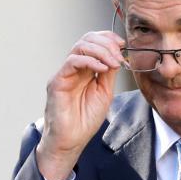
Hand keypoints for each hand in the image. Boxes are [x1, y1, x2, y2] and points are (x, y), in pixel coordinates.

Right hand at [35, 31, 122, 179]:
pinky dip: (90, 61)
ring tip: (113, 62)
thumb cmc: (85, 120)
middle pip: (86, 39)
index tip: (123, 45)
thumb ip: (109, 74)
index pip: (94, 42)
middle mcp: (74, 68)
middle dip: (106, 43)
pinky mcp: (57, 81)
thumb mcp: (105, 92)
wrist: (71, 140)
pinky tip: (102, 69)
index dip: (108, 39)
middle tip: (119, 55)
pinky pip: (72, 62)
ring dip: (100, 50)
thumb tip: (118, 56)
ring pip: (79, 46)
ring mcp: (64, 73)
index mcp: (85, 70)